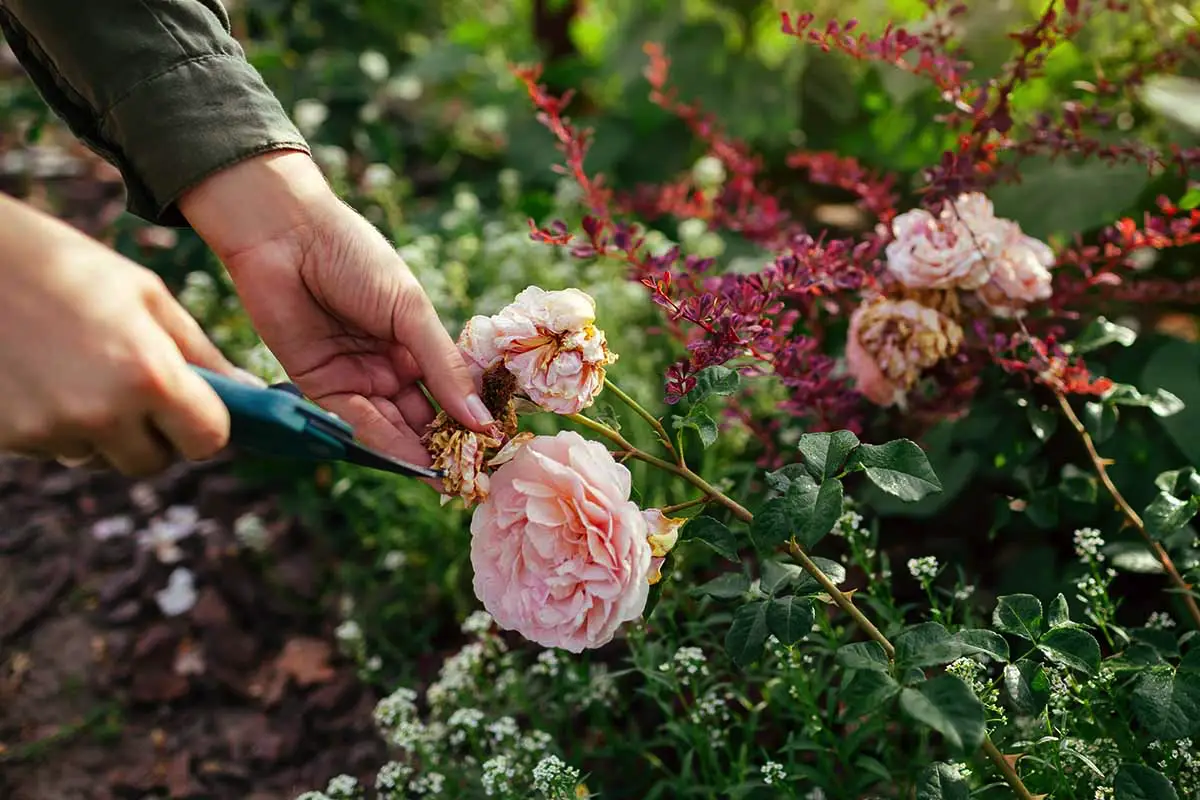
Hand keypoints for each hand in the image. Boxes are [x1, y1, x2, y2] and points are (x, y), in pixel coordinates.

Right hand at [0, 194, 255, 475]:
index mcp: (149, 374)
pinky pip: (56, 448)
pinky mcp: (11, 437)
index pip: (208, 440)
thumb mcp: (144, 295)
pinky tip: (42, 374)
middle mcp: (104, 413)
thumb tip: (248, 393)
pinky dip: (58, 424)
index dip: (204, 425)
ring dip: (102, 431)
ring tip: (79, 368)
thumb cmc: (62, 263)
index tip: (194, 405)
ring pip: (101, 457)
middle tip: (134, 385)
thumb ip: (200, 352)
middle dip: (154, 434)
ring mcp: (52, 430)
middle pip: (154, 460)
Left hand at [180, 152, 495, 466]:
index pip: (447, 391)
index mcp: (413, 342)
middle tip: (471, 476)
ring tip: (445, 479)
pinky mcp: (316, 386)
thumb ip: (443, 367)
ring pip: (389, 425)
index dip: (469, 419)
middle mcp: (385, 365)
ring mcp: (352, 377)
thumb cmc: (355, 257)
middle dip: (443, 445)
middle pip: (419, 415)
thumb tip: (483, 419)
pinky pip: (353, 420)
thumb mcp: (411, 311)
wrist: (286, 235)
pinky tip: (408, 461)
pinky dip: (380, 441)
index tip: (494, 447)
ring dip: (414, 452)